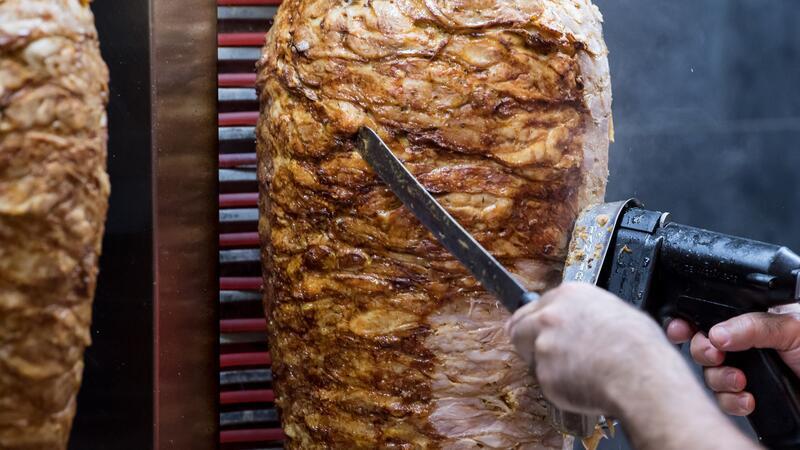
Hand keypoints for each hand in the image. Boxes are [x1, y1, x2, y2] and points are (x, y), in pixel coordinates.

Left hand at [506, 283, 684, 415]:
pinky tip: (583, 385)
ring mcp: (544, 345)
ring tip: (577, 372)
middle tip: (538, 354)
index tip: (535, 330)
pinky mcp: (544, 374)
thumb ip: (585, 312)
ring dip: (546, 365)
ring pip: (532, 357)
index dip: (536, 322)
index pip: (535, 306)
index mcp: (569, 295)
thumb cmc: (640, 347)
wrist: (642, 376)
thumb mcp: (616, 311)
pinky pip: (546, 382)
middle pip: (519, 327)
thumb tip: (583, 321)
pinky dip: (559, 387)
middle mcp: (550, 316)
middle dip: (526, 340)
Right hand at [666, 305, 799, 415]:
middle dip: (704, 352)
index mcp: (752, 319)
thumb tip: (716, 331)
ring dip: (720, 380)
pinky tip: (748, 400)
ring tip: (740, 382)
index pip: (711, 315)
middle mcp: (745, 345)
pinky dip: (732, 402)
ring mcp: (747, 371)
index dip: (690, 321)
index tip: (681, 328)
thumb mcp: (791, 327)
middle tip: (716, 355)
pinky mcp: (751, 396)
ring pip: (711, 375)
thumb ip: (752, 325)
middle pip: (703, 345)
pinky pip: (725, 400)